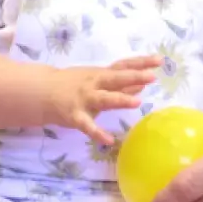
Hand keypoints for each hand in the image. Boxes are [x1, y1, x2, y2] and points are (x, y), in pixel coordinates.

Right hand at [42, 56, 162, 145]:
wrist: (42, 91)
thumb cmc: (75, 84)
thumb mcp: (98, 79)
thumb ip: (121, 82)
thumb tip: (144, 81)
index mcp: (101, 74)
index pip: (124, 65)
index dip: (141, 63)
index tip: (160, 60)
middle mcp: (94, 83)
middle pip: (116, 78)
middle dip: (134, 76)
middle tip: (152, 77)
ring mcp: (84, 99)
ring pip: (104, 98)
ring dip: (120, 99)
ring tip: (137, 103)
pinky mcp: (75, 116)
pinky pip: (87, 125)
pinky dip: (97, 133)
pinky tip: (109, 141)